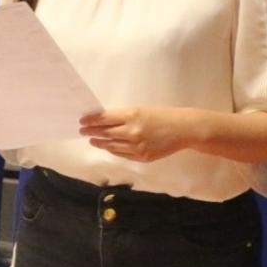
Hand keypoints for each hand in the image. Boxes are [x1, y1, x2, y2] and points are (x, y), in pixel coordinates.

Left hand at [79, 107, 197, 162]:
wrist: (184, 129)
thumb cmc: (162, 115)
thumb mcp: (141, 110)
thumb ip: (123, 116)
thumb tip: (103, 120)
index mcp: (132, 115)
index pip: (104, 119)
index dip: (91, 120)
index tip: (82, 121)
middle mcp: (132, 132)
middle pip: (105, 133)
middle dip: (92, 132)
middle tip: (83, 131)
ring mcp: (137, 147)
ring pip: (112, 146)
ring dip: (100, 143)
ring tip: (93, 140)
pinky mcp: (142, 157)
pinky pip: (122, 154)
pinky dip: (113, 150)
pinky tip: (108, 147)